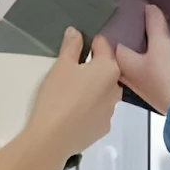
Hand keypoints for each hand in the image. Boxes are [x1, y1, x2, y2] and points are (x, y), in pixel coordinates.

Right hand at [23, 28, 122, 165]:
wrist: (53, 138)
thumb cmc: (57, 96)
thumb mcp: (61, 66)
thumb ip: (71, 46)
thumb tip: (76, 31)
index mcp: (108, 69)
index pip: (104, 45)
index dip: (90, 43)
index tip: (78, 46)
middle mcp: (116, 88)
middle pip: (107, 70)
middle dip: (93, 67)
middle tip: (72, 71)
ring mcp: (112, 111)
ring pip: (104, 91)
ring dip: (93, 88)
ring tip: (72, 93)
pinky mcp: (104, 128)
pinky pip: (99, 110)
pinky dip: (91, 107)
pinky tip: (74, 111)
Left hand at [115, 5, 169, 113]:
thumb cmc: (167, 74)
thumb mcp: (161, 43)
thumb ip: (154, 24)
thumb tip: (148, 8)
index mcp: (121, 64)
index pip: (113, 41)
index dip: (118, 27)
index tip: (122, 11)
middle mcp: (128, 75)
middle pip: (127, 50)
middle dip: (133, 35)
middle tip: (139, 16)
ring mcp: (142, 82)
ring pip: (140, 58)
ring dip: (146, 46)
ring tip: (153, 27)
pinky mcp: (157, 86)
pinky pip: (152, 65)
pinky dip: (155, 56)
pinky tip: (164, 46)